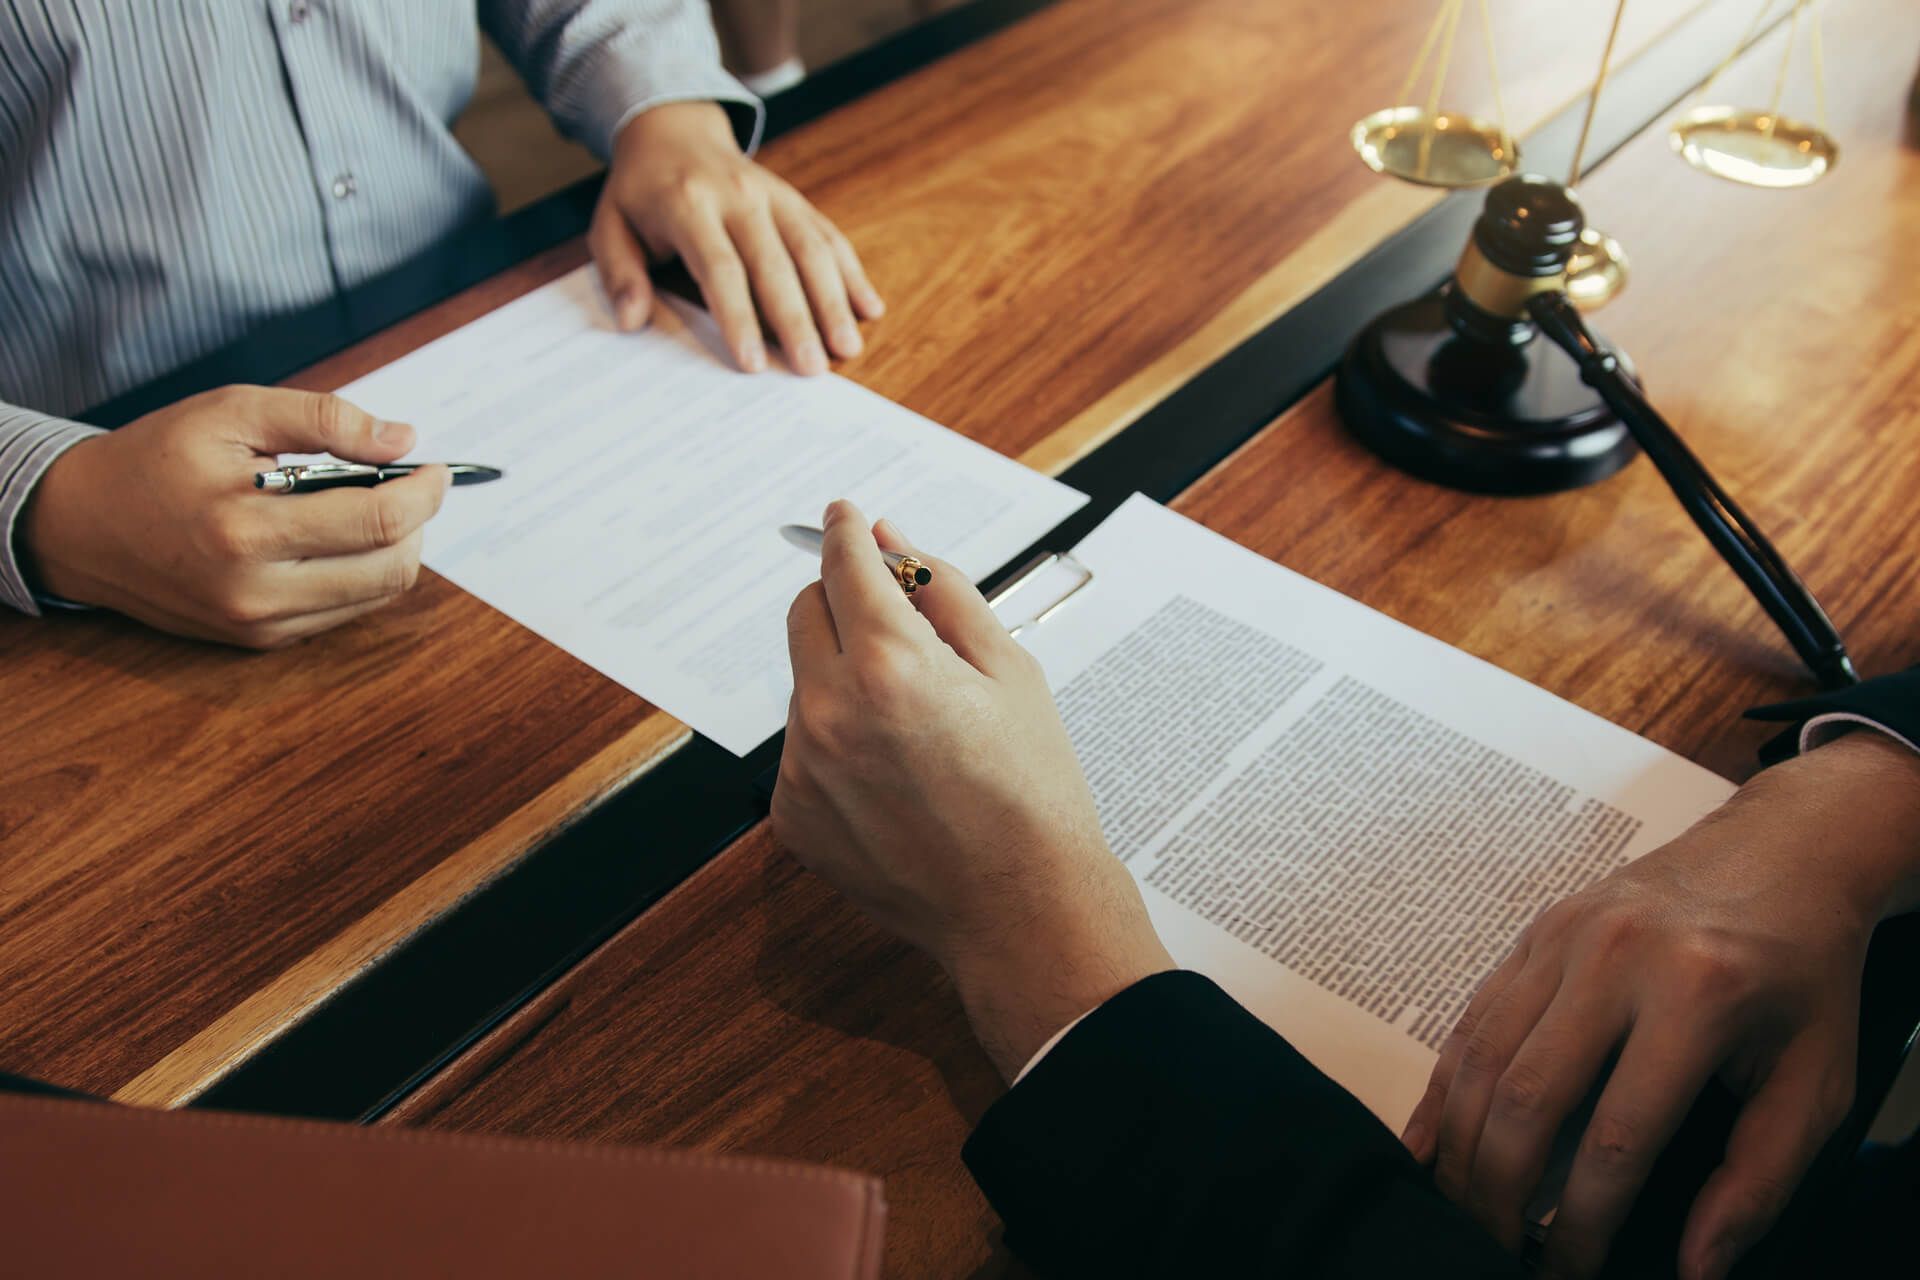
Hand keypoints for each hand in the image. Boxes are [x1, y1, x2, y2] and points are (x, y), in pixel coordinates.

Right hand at [20, 386, 448, 647]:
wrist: (82, 525)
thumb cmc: (158, 458)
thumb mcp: (232, 412)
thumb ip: (323, 418)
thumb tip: (402, 439)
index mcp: (246, 528)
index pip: (379, 520)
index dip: (425, 492)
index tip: (434, 468)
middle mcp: (256, 590)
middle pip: (393, 567)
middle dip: (417, 521)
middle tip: (408, 485)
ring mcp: (260, 624)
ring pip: (376, 594)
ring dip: (395, 549)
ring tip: (370, 505)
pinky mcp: (261, 640)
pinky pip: (344, 610)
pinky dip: (359, 572)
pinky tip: (334, 537)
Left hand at [590, 101, 883, 374]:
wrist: (673, 130)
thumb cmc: (639, 191)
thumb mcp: (610, 225)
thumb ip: (620, 273)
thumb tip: (631, 321)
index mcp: (688, 204)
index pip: (720, 267)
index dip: (739, 317)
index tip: (753, 362)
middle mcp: (738, 196)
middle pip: (775, 264)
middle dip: (797, 320)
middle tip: (812, 369)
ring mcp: (773, 195)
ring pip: (811, 250)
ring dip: (834, 301)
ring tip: (848, 348)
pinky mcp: (795, 200)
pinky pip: (828, 236)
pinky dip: (851, 273)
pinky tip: (868, 308)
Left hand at [773, 500, 1172, 1076]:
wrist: (1022, 910)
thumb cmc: (1032, 791)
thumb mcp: (1009, 670)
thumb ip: (942, 592)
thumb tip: (891, 541)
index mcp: (889, 665)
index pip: (844, 567)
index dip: (846, 533)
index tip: (845, 517)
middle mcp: (829, 713)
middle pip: (805, 614)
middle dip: (842, 602)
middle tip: (893, 622)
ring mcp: (802, 769)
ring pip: (807, 684)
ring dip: (846, 681)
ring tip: (918, 733)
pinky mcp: (792, 816)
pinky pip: (804, 749)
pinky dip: (838, 745)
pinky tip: (896, 779)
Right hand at [1401, 731, 1919, 1279]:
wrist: (1781, 854)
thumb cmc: (1803, 974)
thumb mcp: (1817, 1082)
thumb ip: (1758, 1180)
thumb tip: (1695, 1264)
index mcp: (1698, 996)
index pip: (1616, 1138)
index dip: (1582, 1223)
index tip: (1568, 1272)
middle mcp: (1616, 958)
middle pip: (1527, 1098)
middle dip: (1499, 1192)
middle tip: (1492, 1249)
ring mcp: (1564, 938)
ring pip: (1482, 1057)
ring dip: (1460, 1145)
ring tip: (1460, 1207)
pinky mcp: (1534, 931)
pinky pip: (1471, 1017)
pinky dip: (1444, 1086)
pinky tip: (1431, 1140)